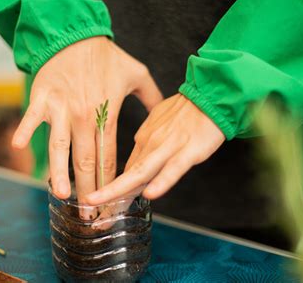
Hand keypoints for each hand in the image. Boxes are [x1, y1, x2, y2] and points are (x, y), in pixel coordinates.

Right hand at [12, 36, 162, 216]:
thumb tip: (164, 114)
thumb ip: (153, 97)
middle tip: (88, 215)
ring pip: (61, 147)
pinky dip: (25, 130)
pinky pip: (32, 117)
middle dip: (89, 190)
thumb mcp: (137, 74)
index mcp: (108, 114)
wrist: (77, 33)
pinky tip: (18, 147)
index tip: (110, 203)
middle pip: (87, 160)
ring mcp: (63, 108)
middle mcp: (85, 116)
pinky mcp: (43, 97)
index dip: (111, 182)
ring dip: (60, 172)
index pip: (110, 156)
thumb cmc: (106, 55)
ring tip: (61, 196)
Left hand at [85, 94, 224, 204]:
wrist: (211, 96)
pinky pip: (173, 169)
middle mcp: (152, 143)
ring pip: (141, 172)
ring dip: (120, 190)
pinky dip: (162, 182)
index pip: (126, 167)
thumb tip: (139, 157)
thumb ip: (149, 140)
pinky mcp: (189, 151)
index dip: (113, 187)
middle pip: (127, 173)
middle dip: (107, 194)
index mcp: (145, 137)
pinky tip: (150, 193)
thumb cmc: (188, 110)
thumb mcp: (160, 121)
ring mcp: (169, 147)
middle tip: (91, 208)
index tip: (101, 201)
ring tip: (104, 206)